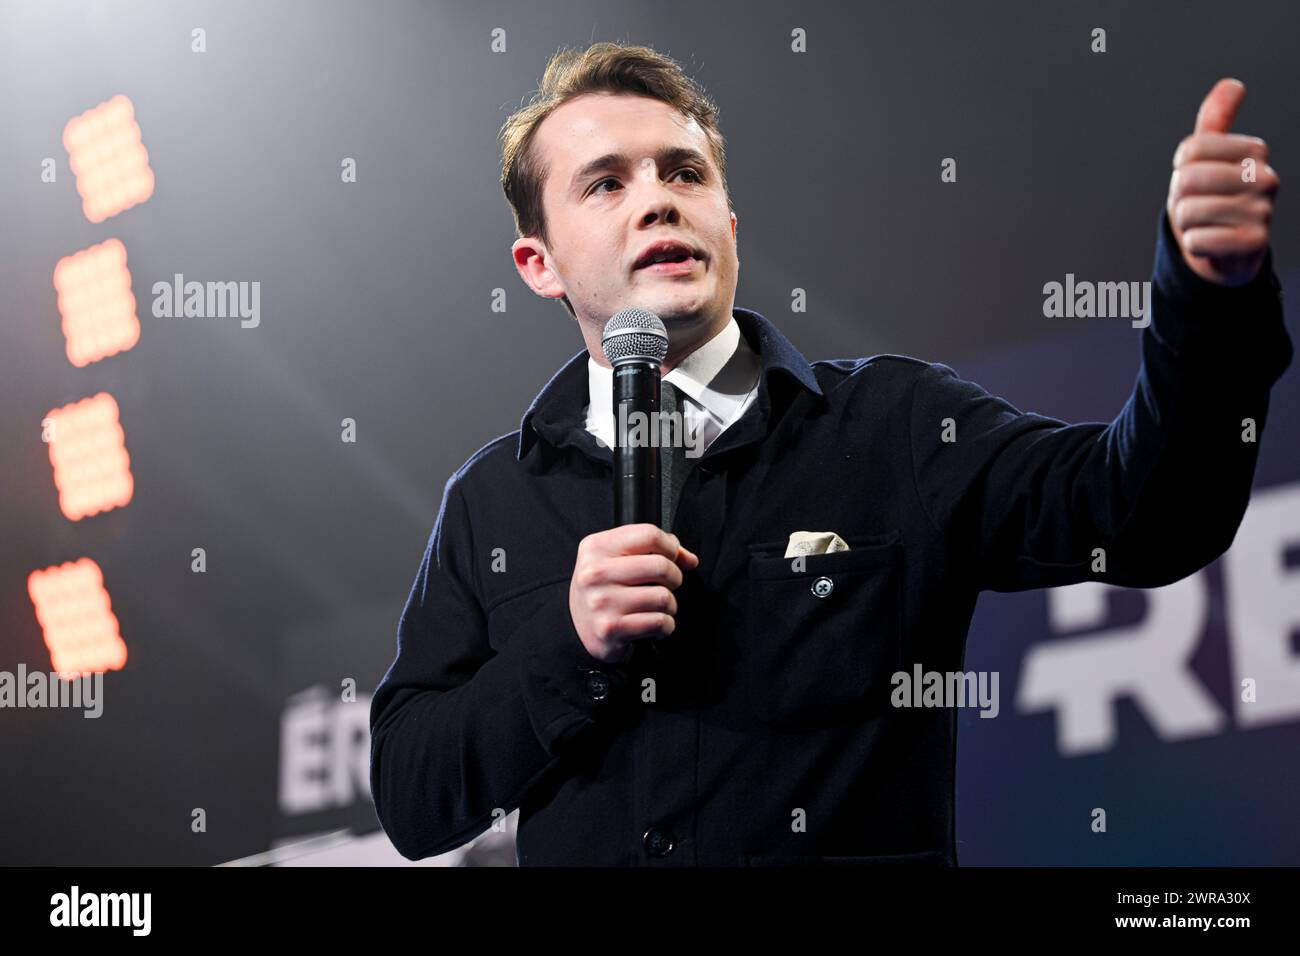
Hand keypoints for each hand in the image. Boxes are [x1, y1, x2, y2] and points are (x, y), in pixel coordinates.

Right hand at [568, 524, 698, 663]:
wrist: (578, 628)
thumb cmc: (604, 589)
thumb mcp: (616, 559)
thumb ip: (652, 550)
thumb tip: (688, 558)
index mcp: (596, 547)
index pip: (649, 535)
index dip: (671, 547)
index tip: (673, 557)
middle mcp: (595, 573)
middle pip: (661, 565)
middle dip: (674, 577)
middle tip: (667, 584)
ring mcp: (601, 602)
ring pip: (663, 597)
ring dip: (669, 605)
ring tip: (656, 607)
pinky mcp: (610, 629)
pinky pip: (659, 622)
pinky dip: (665, 625)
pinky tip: (653, 624)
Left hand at [1166, 77, 1279, 286]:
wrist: (1224, 248)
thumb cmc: (1212, 197)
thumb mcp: (1209, 157)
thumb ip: (1215, 121)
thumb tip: (1232, 84)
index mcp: (1255, 151)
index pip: (1191, 149)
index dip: (1181, 167)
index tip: (1195, 177)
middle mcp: (1266, 178)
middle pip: (1187, 179)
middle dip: (1180, 198)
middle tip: (1198, 205)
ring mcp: (1264, 211)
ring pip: (1189, 212)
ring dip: (1186, 224)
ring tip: (1206, 224)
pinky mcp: (1255, 243)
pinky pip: (1198, 241)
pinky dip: (1195, 245)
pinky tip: (1211, 243)